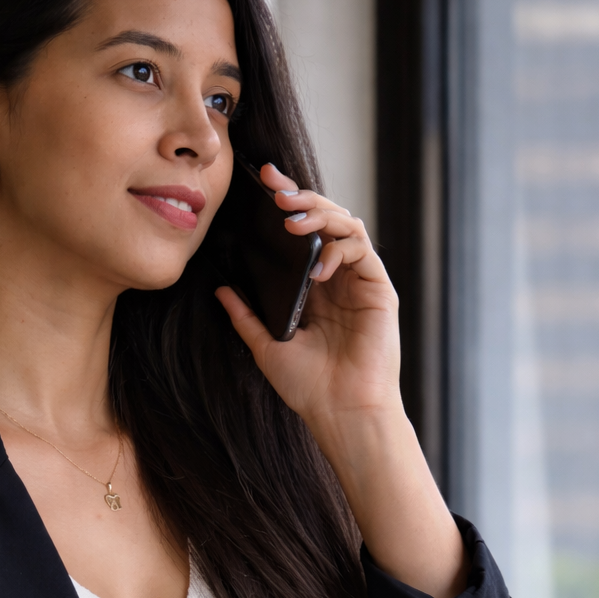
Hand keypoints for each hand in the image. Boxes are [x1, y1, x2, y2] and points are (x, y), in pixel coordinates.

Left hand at [215, 164, 467, 597]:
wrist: (340, 413)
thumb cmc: (309, 387)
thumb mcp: (266, 346)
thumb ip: (245, 316)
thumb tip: (220, 289)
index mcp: (314, 287)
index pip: (301, 234)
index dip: (286, 204)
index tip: (262, 184)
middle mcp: (338, 278)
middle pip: (325, 220)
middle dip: (301, 197)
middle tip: (276, 188)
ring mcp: (360, 282)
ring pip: (347, 225)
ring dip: (319, 214)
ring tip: (291, 219)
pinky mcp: (379, 290)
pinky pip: (362, 251)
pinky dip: (339, 248)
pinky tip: (317, 263)